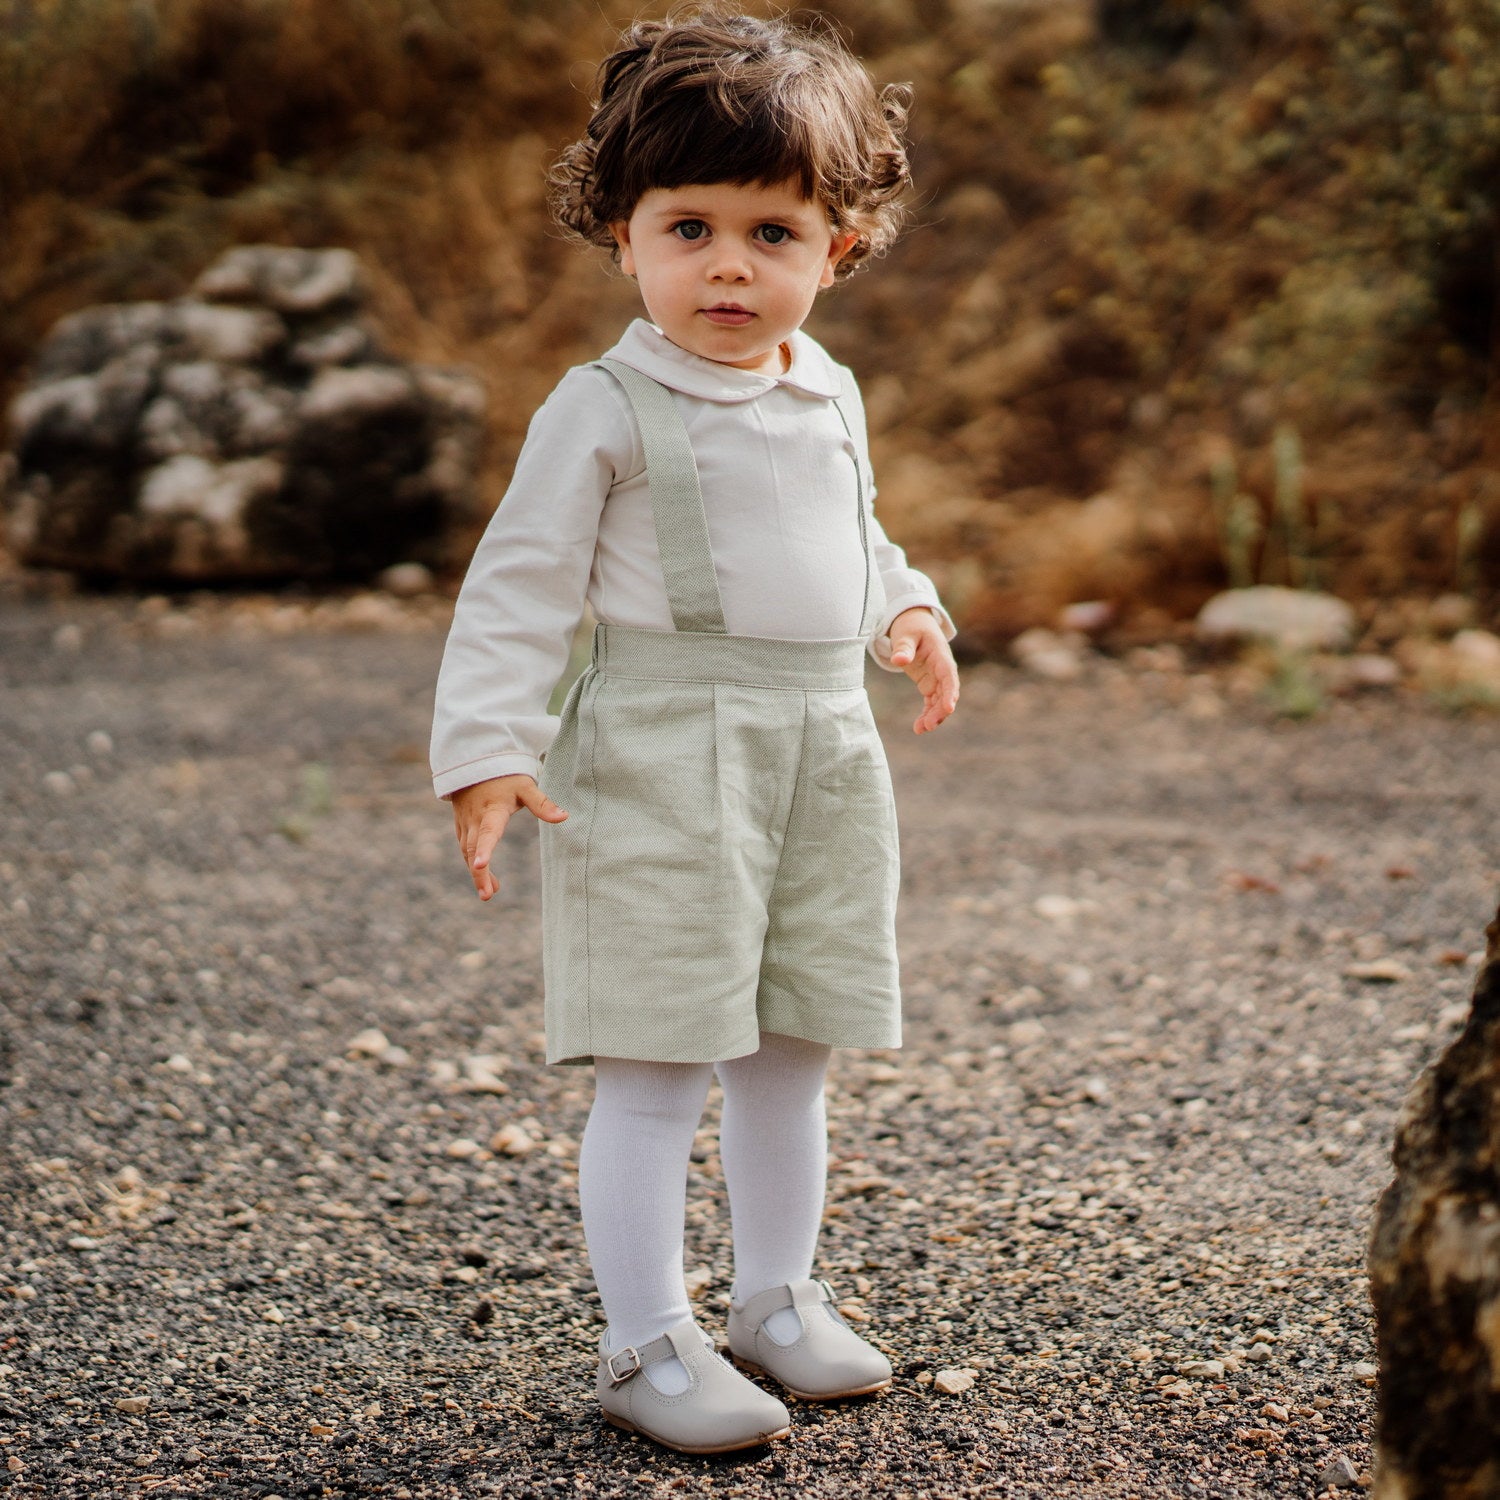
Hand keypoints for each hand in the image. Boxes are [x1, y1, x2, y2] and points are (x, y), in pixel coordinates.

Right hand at [451, 774, 566, 900]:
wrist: (476, 761)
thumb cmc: (505, 775)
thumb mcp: (525, 786)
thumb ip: (542, 804)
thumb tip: (564, 817)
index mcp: (492, 810)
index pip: (487, 832)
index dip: (484, 850)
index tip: (480, 866)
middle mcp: (475, 819)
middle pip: (473, 849)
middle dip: (478, 873)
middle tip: (487, 895)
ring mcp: (465, 822)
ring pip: (467, 851)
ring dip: (476, 872)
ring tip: (490, 892)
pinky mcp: (462, 825)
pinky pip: (465, 847)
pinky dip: (473, 863)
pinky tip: (485, 877)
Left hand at [888, 607, 959, 733]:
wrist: (915, 624)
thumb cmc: (911, 627)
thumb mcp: (905, 634)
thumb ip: (903, 648)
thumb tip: (898, 661)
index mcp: (941, 656)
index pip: (949, 676)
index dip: (950, 693)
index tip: (949, 708)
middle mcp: (943, 670)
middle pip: (946, 693)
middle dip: (940, 710)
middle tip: (928, 725)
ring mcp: (937, 679)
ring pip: (940, 701)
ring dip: (933, 716)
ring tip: (920, 730)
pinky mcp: (930, 684)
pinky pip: (931, 702)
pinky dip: (927, 714)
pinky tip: (919, 727)